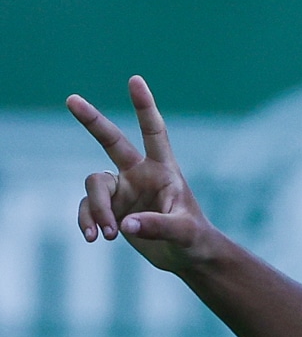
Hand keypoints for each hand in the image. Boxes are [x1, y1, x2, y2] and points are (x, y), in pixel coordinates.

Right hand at [68, 75, 214, 273]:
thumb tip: (126, 225)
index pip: (154, 132)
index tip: (135, 80)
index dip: (144, 107)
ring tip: (107, 234)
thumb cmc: (195, 238)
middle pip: (111, 141)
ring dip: (97, 209)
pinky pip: (88, 208)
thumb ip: (159, 226)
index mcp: (164, 170)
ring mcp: (122, 189)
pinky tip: (93, 238)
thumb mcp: (185, 232)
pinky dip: (87, 221)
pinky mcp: (110, 208)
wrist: (186, 256)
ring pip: (94, 185)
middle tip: (71, 99)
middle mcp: (139, 173)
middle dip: (92, 121)